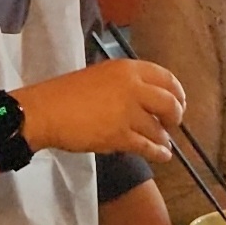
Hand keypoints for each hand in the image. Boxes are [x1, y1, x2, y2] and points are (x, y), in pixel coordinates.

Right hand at [16, 59, 184, 162]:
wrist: (46, 111)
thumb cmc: (69, 93)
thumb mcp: (102, 76)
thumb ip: (127, 84)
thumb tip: (148, 99)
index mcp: (129, 69)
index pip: (167, 78)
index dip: (178, 93)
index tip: (179, 102)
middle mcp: (134, 88)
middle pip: (170, 103)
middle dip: (176, 116)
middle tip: (173, 124)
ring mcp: (128, 113)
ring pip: (158, 128)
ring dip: (163, 138)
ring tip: (164, 142)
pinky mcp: (120, 136)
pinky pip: (147, 146)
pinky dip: (158, 152)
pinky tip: (162, 155)